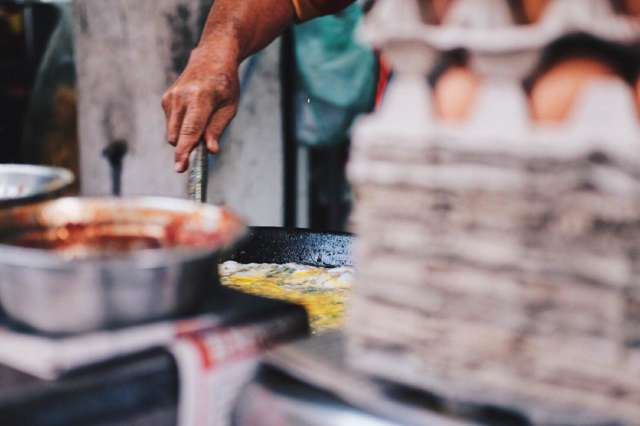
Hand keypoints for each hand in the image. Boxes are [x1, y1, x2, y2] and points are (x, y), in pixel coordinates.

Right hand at [162, 46, 239, 172]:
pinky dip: (182, 127)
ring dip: (185, 137)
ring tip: (204, 120)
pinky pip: (171, 125)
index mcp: (200, 98)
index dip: (184, 151)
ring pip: (172, 133)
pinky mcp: (165, 100)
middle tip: (202, 149)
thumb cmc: (225, 84)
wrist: (212, 57)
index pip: (190, 130)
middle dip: (186, 148)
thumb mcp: (229, 107)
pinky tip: (195, 113)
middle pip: (176, 136)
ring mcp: (170, 97)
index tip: (180, 168)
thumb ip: (217, 129)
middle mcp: (181, 97)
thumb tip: (210, 151)